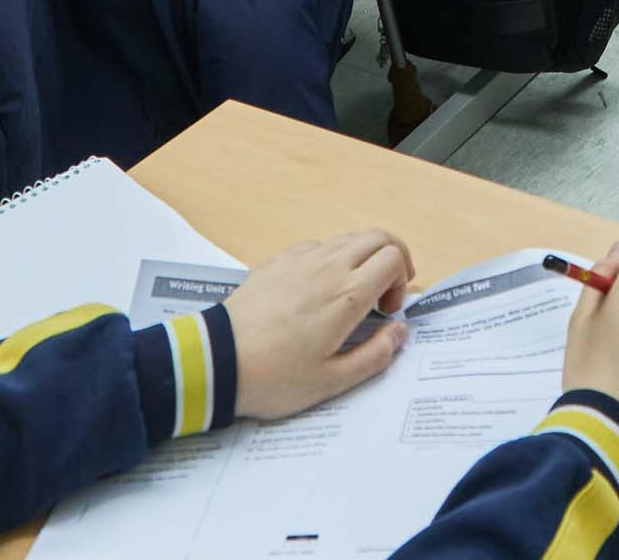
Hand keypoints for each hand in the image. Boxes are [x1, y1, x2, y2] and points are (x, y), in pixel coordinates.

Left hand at [227, 231, 414, 420]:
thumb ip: (376, 355)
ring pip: (348, 238)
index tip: (387, 311)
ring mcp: (301, 259)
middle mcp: (328, 266)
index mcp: (348, 293)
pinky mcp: (278, 261)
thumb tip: (400, 331)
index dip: (401, 280)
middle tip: (383, 295)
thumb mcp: (332, 381)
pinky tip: (318, 289)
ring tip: (351, 294)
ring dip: (363, 258)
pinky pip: (318, 245)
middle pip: (377, 237)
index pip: (394, 257)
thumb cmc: (276, 376)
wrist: (217, 361)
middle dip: (392, 259)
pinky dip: (332, 258)